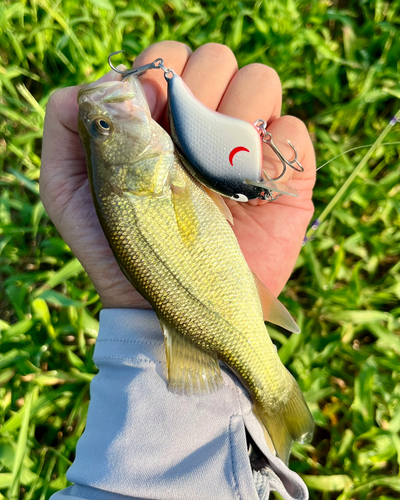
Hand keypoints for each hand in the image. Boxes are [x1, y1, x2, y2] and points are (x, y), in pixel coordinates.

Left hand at [40, 42, 314, 308]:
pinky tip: (247, 186)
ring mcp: (245, 151)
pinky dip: (273, 150)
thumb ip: (67, 125)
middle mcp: (204, 129)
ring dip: (237, 114)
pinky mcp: (283, 179)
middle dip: (198, 89)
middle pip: (218, 59)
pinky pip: (293, 131)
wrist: (166, 305)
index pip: (169, 58)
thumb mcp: (67, 189)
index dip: (158, 74)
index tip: (149, 117)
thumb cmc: (118, 248)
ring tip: (216, 166)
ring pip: (260, 82)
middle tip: (182, 143)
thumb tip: (115, 79)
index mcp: (161, 122)